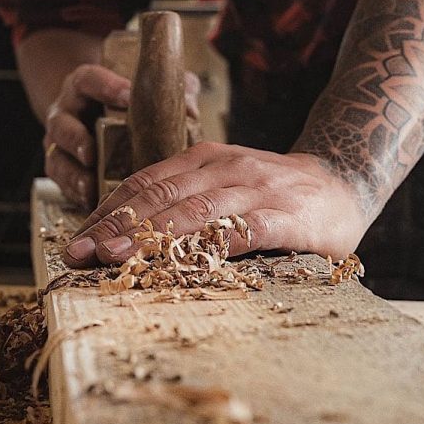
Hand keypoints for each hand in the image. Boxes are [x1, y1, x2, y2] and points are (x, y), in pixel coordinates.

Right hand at [43, 65, 201, 207]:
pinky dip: (74, 193)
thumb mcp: (147, 88)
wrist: (93, 112)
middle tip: (91, 152)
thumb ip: (169, 91)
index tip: (127, 96)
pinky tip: (90, 202)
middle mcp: (66, 112)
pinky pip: (61, 183)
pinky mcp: (61, 168)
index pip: (90, 80)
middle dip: (75, 139)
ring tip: (89, 186)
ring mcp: (60, 143)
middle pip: (61, 124)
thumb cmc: (127, 101)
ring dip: (72, 174)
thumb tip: (190, 111)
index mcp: (85, 86)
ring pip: (57, 158)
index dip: (106, 87)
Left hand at [60, 142, 368, 266]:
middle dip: (116, 225)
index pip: (147, 180)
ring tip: (115, 259)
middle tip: (81, 252)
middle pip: (160, 195)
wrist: (344, 181)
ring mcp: (255, 191)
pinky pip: (242, 232)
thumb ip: (190, 197)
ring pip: (193, 210)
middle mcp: (225, 169)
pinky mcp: (283, 217)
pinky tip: (183, 265)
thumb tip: (130, 235)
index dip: (110, 209)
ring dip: (149, 235)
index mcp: (206, 159)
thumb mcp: (227, 181)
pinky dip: (211, 247)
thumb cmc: (275, 192)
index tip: (79, 237)